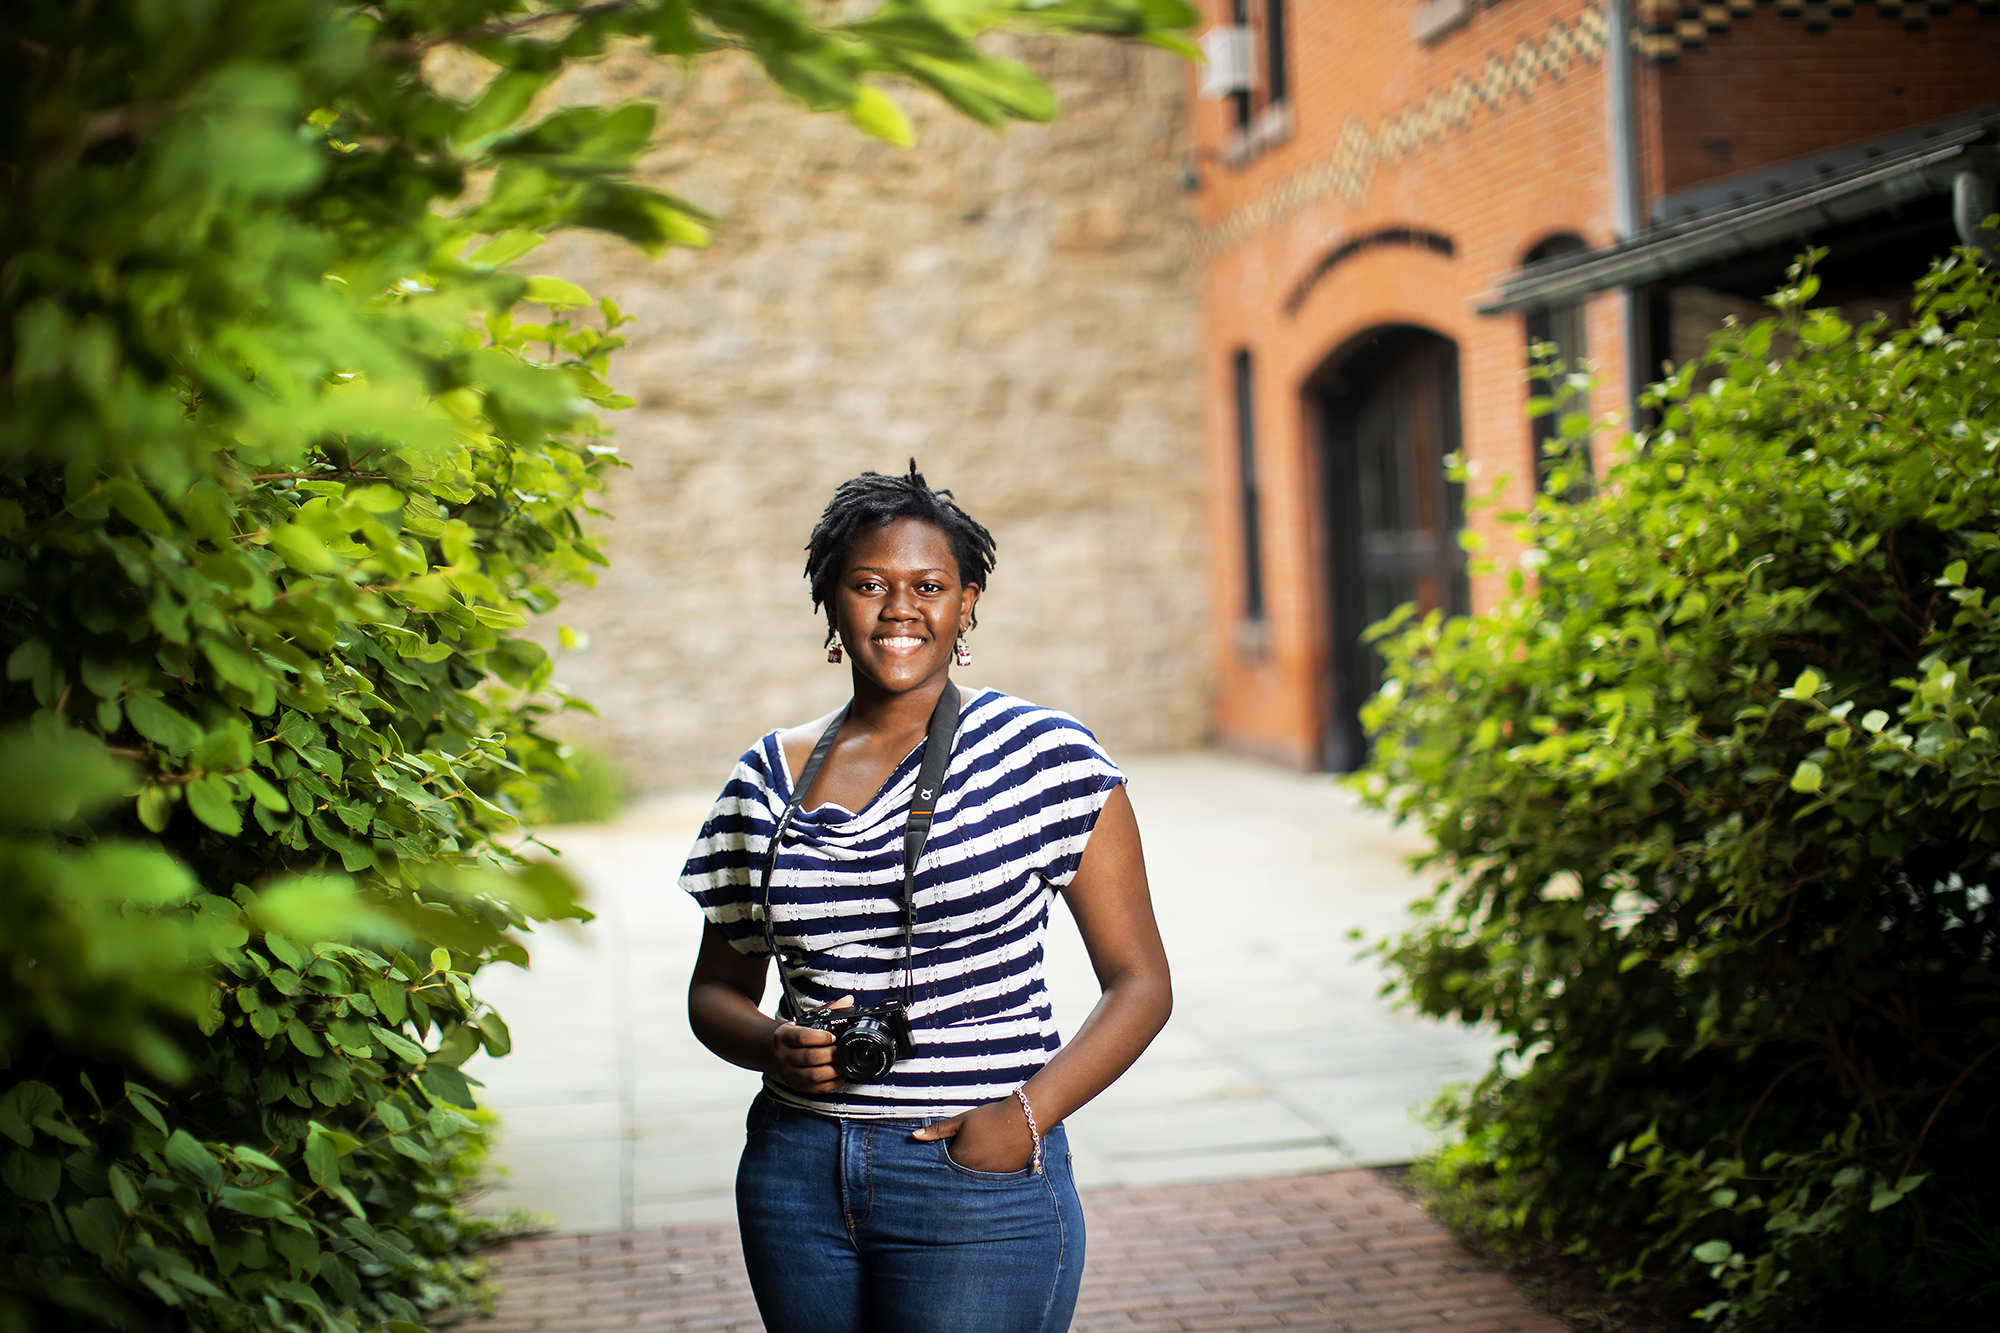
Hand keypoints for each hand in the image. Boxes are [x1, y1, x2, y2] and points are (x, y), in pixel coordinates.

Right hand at [770, 995, 851, 1092]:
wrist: (776, 1051)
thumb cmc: (795, 1034)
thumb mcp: (806, 1019)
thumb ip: (828, 1009)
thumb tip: (848, 1000)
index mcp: (784, 1036)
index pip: (802, 1037)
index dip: (821, 1038)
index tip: (833, 1036)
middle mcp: (783, 1055)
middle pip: (810, 1057)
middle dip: (831, 1054)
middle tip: (841, 1049)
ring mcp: (788, 1073)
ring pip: (814, 1075)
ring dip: (833, 1069)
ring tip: (842, 1061)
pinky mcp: (797, 1086)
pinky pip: (817, 1088)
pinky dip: (832, 1083)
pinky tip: (839, 1074)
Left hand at [912, 1096, 1035, 1172]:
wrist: (1024, 1119)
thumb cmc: (990, 1117)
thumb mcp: (962, 1120)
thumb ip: (938, 1130)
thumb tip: (914, 1136)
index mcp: (959, 1158)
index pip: (945, 1164)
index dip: (950, 1153)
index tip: (959, 1144)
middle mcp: (972, 1172)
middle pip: (959, 1173)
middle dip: (962, 1164)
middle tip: (975, 1148)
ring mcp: (989, 1178)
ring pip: (975, 1178)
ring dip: (976, 1169)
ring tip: (987, 1150)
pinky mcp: (1004, 1179)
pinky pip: (992, 1179)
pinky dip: (991, 1171)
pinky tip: (998, 1156)